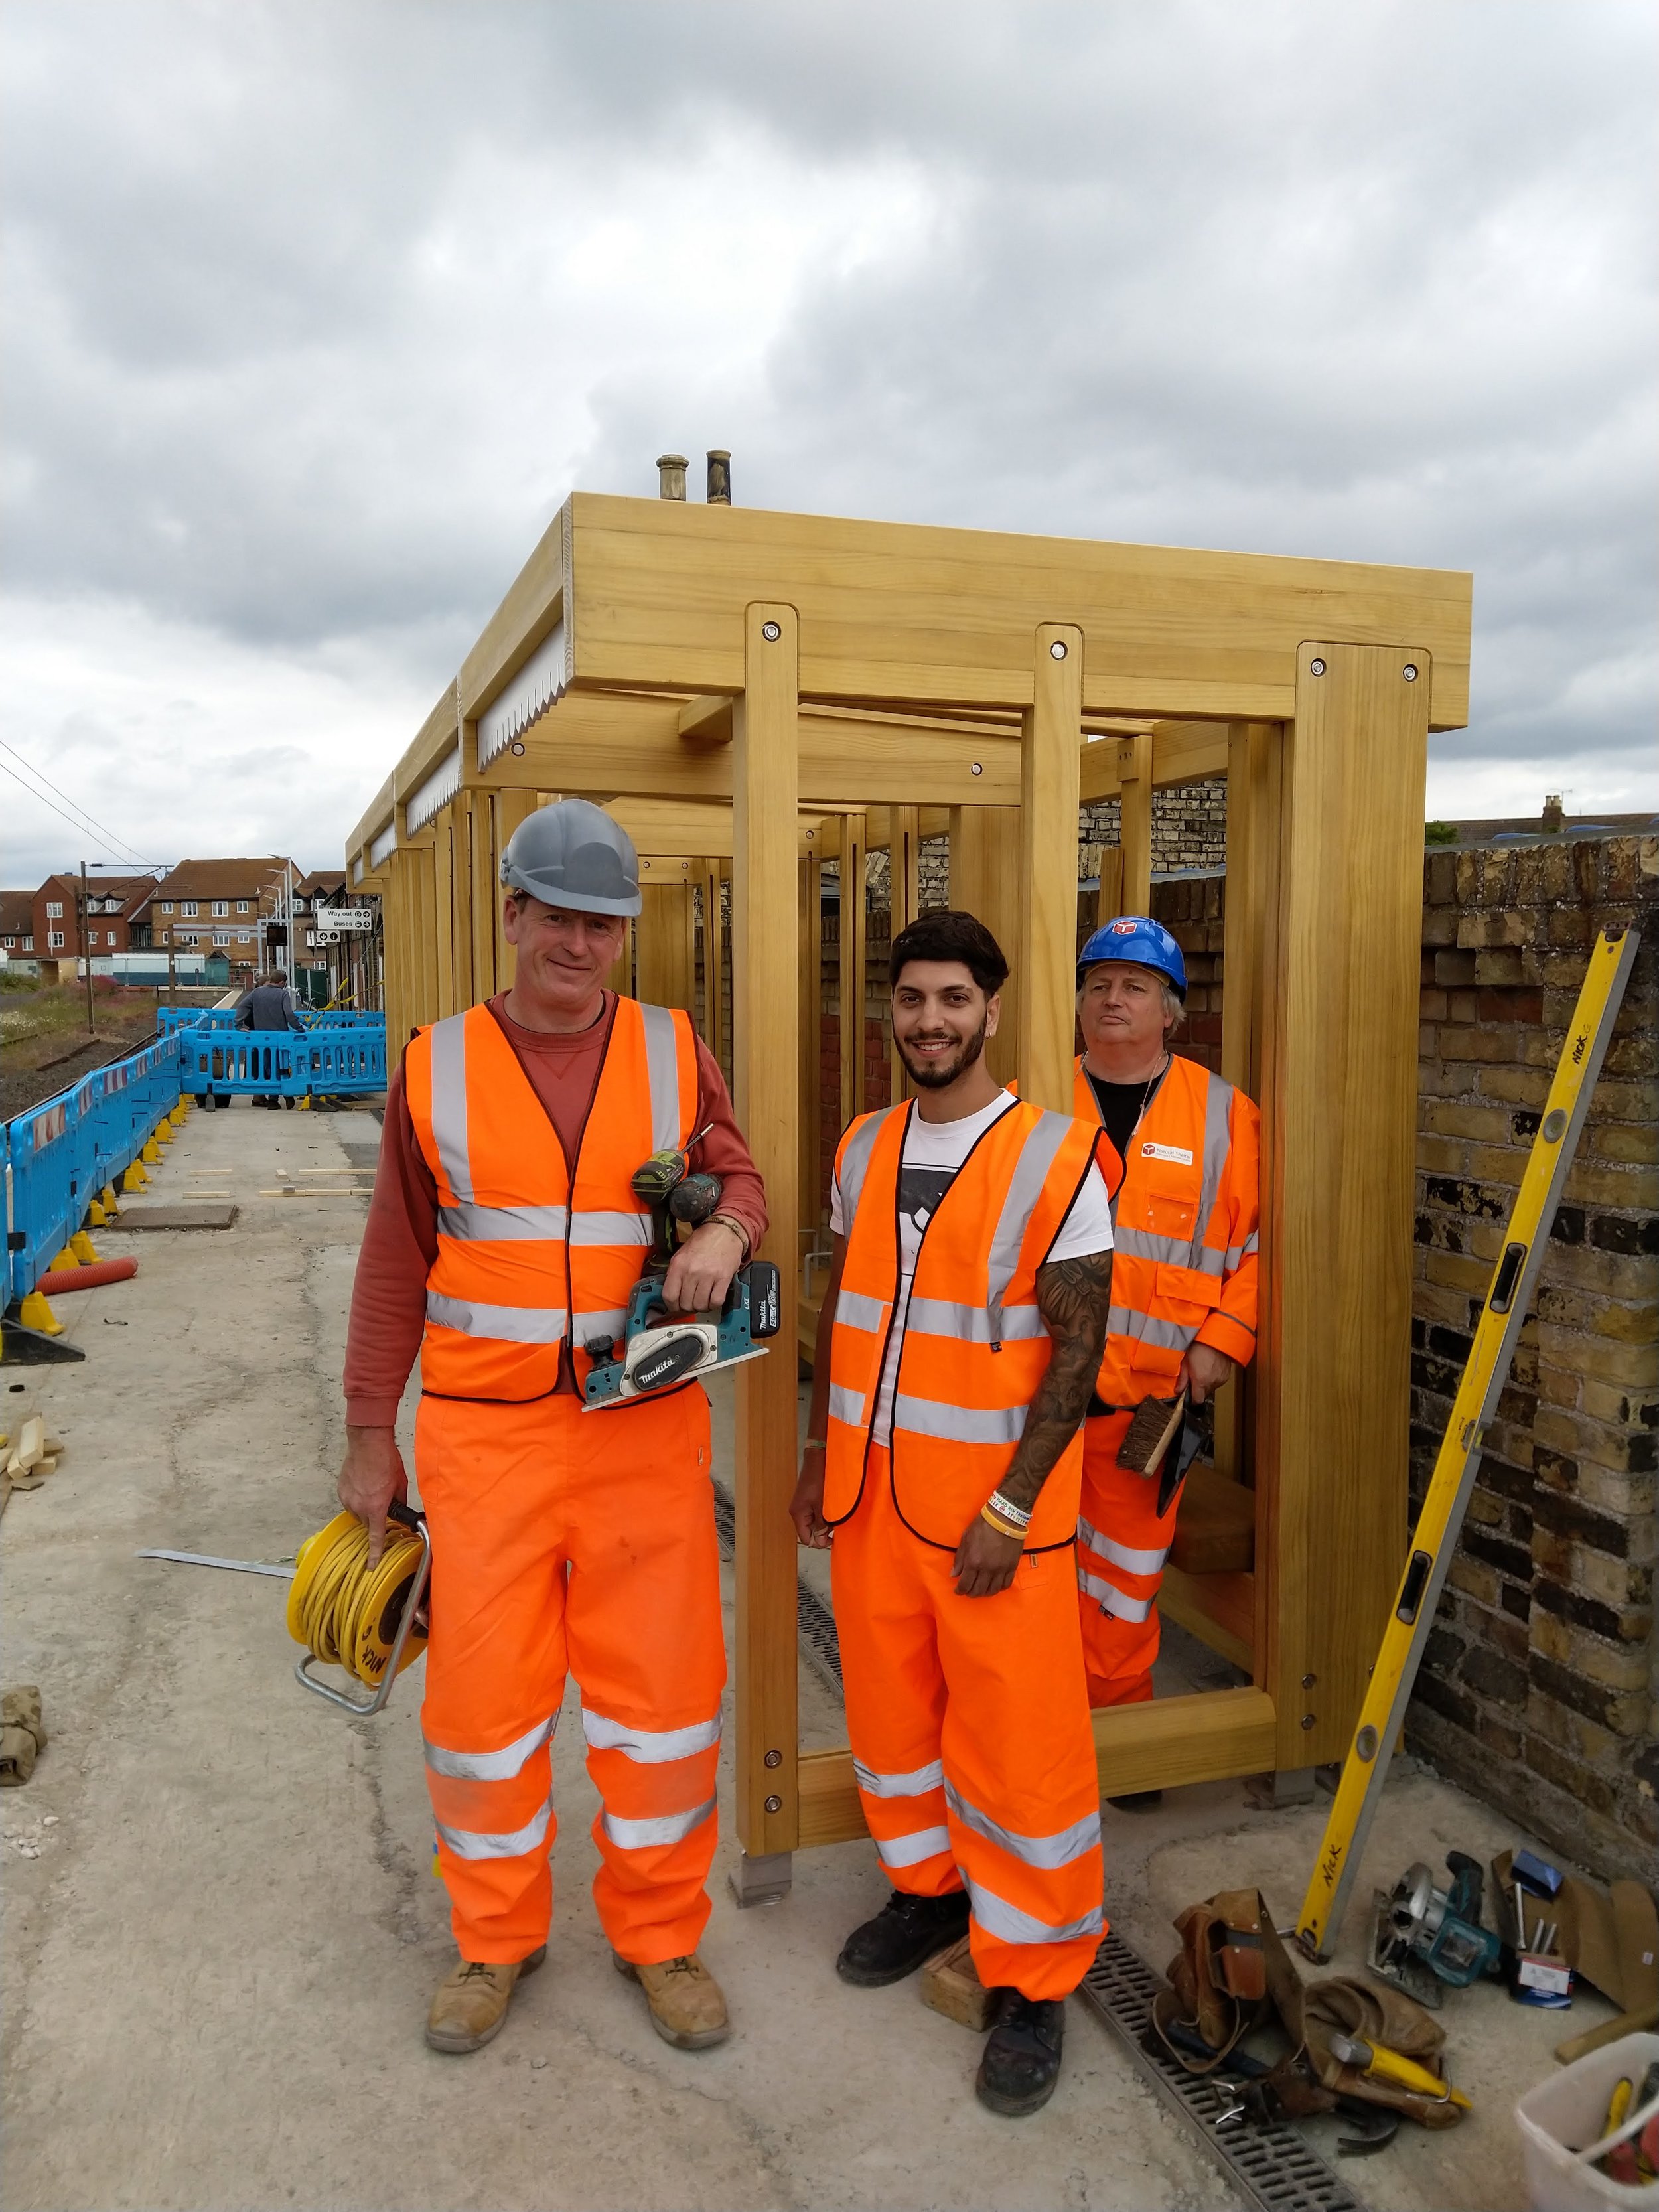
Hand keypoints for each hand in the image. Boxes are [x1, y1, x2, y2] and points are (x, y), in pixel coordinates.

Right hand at [338, 1425, 407, 1566]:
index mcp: (376, 1508)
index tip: (371, 1566)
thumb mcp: (400, 1484)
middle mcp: (359, 1506)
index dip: (374, 1554)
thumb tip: (399, 1509)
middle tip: (383, 1503)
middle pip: (367, 1524)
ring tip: (373, 1490)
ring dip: (365, 1508)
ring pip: (357, 1513)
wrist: (368, 1443)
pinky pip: (350, 1502)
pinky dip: (357, 1499)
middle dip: (375, 1519)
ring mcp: (347, 1498)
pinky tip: (364, 1485)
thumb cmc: (387, 1461)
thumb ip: (399, 1502)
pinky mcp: (341, 1490)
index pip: (375, 1538)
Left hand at [662, 1218, 744, 1312]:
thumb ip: (674, 1274)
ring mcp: (708, 1275)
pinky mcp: (723, 1278)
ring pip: (700, 1305)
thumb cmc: (703, 1242)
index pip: (669, 1296)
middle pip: (685, 1303)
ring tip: (703, 1300)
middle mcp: (691, 1271)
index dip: (672, 1306)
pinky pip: (716, 1301)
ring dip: (701, 1307)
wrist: (724, 1231)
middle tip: (692, 1302)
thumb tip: (672, 1294)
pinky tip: (713, 1298)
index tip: (676, 1307)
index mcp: (678, 1265)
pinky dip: (714, 1304)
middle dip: (688, 1307)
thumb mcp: (681, 1254)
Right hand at [789, 1450, 831, 1547]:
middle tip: (836, 1523)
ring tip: (835, 1513)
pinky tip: (833, 1507)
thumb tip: (820, 1540)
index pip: (805, 1538)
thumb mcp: (822, 1504)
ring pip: (814, 1522)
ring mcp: (803, 1506)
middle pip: (809, 1531)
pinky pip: (816, 1513)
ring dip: (825, 1521)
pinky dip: (825, 1514)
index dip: (819, 1541)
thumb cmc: (818, 1479)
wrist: (818, 1458)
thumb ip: (821, 1523)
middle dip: (823, 1530)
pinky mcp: (809, 1500)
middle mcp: (798, 1511)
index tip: (832, 1538)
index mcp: (797, 1514)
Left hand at [952, 1514, 1022, 1597]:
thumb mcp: (965, 1539)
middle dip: (971, 1593)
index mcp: (973, 1561)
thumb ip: (959, 1559)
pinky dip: (998, 1588)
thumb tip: (954, 1575)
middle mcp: (987, 1569)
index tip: (957, 1590)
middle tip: (968, 1591)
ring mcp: (1001, 1569)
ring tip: (980, 1590)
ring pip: (992, 1590)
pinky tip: (994, 1585)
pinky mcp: (1012, 1567)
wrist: (1005, 1518)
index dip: (960, 1590)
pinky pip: (1006, 1585)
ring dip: (984, 1593)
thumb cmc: (982, 1526)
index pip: (965, 1584)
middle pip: (978, 1590)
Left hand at [1177, 1343, 1235, 1406]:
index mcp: (1201, 1381)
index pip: (1197, 1400)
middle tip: (1195, 1376)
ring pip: (1211, 1388)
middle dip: (1199, 1388)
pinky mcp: (1227, 1376)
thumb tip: (1178, 1390)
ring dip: (1207, 1383)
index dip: (1192, 1399)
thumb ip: (1182, 1379)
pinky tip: (1210, 1368)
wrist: (1215, 1338)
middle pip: (1204, 1394)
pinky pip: (1218, 1382)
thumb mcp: (1185, 1362)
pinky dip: (1214, 1378)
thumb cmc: (1199, 1347)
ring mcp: (1221, 1379)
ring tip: (1203, 1370)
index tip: (1189, 1394)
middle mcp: (1212, 1382)